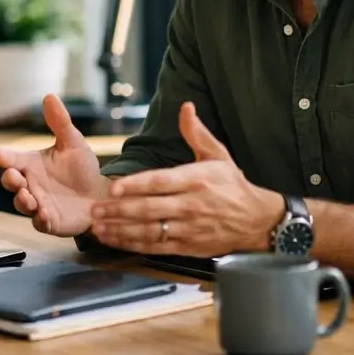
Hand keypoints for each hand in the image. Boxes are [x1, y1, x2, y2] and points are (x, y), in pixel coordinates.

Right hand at [0, 94, 109, 236]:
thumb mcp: (73, 143)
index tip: (1, 155)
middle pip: (11, 183)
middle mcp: (31, 184)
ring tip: (29, 198)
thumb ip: (60, 123)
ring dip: (22, 201)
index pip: (12, 159)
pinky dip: (40, 220)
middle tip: (16, 177)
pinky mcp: (50, 222)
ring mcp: (38, 204)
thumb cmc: (82, 168)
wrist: (101, 195)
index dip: (5, 157)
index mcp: (32, 164)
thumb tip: (49, 96)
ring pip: (22, 204)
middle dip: (10, 180)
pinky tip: (45, 215)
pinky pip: (39, 223)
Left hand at [89, 101, 281, 255]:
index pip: (161, 182)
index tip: (115, 187)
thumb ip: (197, 133)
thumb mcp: (218, 155)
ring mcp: (189, 228)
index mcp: (196, 180)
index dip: (136, 185)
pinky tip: (115, 240)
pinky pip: (156, 247)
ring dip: (122, 230)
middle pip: (150, 209)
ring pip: (150, 231)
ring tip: (99, 227)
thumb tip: (185, 107)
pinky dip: (134, 245)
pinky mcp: (187, 246)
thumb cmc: (232, 185)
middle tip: (96, 209)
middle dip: (120, 210)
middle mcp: (191, 205)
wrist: (257, 220)